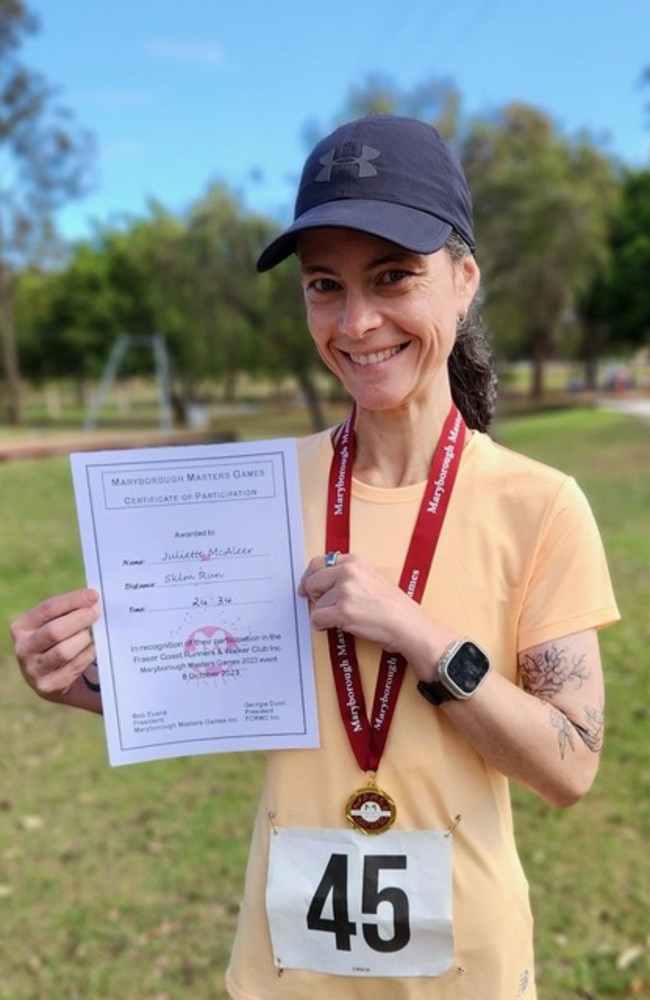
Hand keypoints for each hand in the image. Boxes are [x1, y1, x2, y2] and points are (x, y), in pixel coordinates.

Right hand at [10, 588, 100, 703]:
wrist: (51, 677)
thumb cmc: (56, 641)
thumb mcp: (54, 623)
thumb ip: (68, 611)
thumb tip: (92, 599)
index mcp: (21, 626)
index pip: (48, 608)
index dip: (73, 600)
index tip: (93, 595)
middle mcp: (23, 648)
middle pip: (54, 631)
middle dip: (79, 619)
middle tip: (96, 613)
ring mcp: (32, 669)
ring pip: (64, 651)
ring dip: (83, 639)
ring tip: (91, 633)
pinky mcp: (47, 685)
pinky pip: (74, 667)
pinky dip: (87, 655)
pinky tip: (93, 648)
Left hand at [299, 552, 448, 663]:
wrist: (407, 624)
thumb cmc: (393, 606)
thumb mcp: (371, 578)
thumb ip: (348, 575)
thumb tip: (322, 583)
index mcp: (354, 561)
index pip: (319, 562)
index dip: (311, 577)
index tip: (307, 586)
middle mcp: (348, 572)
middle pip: (313, 581)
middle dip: (314, 595)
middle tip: (324, 606)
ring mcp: (345, 591)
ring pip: (317, 604)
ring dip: (325, 614)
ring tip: (346, 618)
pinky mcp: (343, 611)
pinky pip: (317, 619)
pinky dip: (322, 626)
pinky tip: (337, 626)